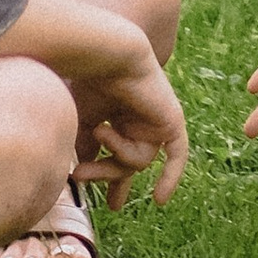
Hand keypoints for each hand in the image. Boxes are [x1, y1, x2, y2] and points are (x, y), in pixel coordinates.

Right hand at [74, 41, 190, 209]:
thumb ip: (85, 146)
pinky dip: (170, 175)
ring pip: (139, 161)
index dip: (104, 174)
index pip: (114, 152)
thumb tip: (81, 174)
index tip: (89, 190)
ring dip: (116, 154)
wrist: (110, 57)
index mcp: (119, 116)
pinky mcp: (171, 122)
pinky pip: (176, 155)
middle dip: (113, 180)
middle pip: (127, 162)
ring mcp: (156, 121)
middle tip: (97, 193)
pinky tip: (161, 200)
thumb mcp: (83, 120)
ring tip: (99, 132)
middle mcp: (139, 119)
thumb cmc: (91, 81)